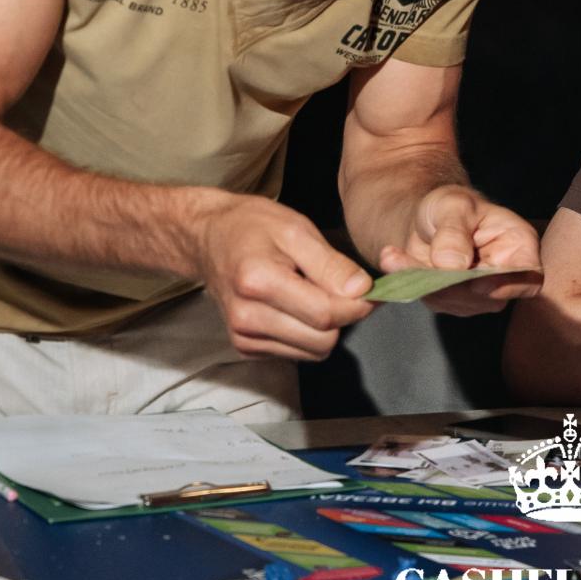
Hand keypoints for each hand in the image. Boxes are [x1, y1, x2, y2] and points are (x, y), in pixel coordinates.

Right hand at [193, 194, 374, 359]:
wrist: (208, 237)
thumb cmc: (252, 226)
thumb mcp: (296, 229)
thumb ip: (330, 263)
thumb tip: (362, 291)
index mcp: (258, 282)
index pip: (325, 314)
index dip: (358, 305)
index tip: (372, 290)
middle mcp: (246, 317)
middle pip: (322, 339)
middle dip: (342, 316)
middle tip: (342, 287)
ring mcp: (243, 336)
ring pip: (314, 351)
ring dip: (326, 327)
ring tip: (313, 291)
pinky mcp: (245, 347)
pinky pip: (297, 353)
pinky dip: (307, 333)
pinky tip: (297, 305)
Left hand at [378, 185, 542, 316]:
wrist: (427, 216)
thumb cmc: (450, 205)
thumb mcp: (453, 205)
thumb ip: (455, 232)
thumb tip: (453, 265)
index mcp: (519, 246)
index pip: (528, 276)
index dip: (507, 284)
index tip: (478, 282)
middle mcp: (504, 275)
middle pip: (487, 295)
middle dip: (449, 283)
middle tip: (416, 266)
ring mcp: (480, 293)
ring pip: (455, 300)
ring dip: (422, 281)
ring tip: (392, 256)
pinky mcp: (453, 301)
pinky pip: (433, 299)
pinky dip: (409, 282)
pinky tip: (392, 260)